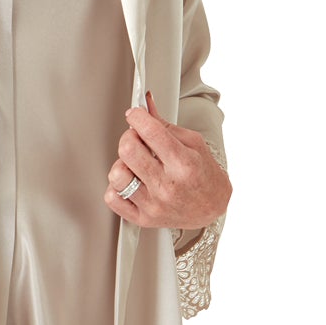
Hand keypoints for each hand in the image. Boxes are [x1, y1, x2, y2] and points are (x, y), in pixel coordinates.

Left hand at [106, 91, 231, 235]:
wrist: (212, 206)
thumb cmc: (204, 175)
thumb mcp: (193, 143)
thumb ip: (165, 125)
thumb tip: (145, 106)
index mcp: (183, 163)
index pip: (150, 131)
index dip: (137, 116)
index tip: (135, 115)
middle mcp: (168, 185)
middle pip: (128, 150)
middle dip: (129, 137)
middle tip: (137, 139)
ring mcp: (154, 204)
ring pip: (117, 174)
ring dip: (122, 164)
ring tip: (134, 164)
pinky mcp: (144, 218)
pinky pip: (113, 198)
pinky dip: (116, 188)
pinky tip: (130, 182)